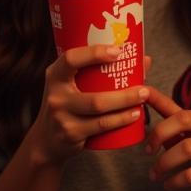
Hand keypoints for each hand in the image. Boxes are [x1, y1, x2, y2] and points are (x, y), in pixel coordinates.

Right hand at [26, 45, 146, 166]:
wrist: (46, 140)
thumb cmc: (69, 102)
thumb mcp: (77, 83)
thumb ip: (105, 70)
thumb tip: (144, 60)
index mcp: (56, 75)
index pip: (70, 59)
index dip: (94, 53)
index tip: (118, 51)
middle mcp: (55, 95)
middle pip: (94, 95)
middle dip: (124, 94)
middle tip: (144, 89)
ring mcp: (61, 116)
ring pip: (99, 110)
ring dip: (126, 105)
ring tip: (143, 99)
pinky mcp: (69, 134)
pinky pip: (100, 126)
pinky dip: (120, 120)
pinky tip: (133, 115)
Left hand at [145, 86, 190, 190]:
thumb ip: (174, 127)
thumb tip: (149, 112)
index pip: (182, 109)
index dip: (160, 102)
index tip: (144, 94)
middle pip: (184, 120)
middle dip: (159, 135)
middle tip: (148, 151)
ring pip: (186, 149)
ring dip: (164, 163)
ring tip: (155, 174)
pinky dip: (175, 181)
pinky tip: (169, 184)